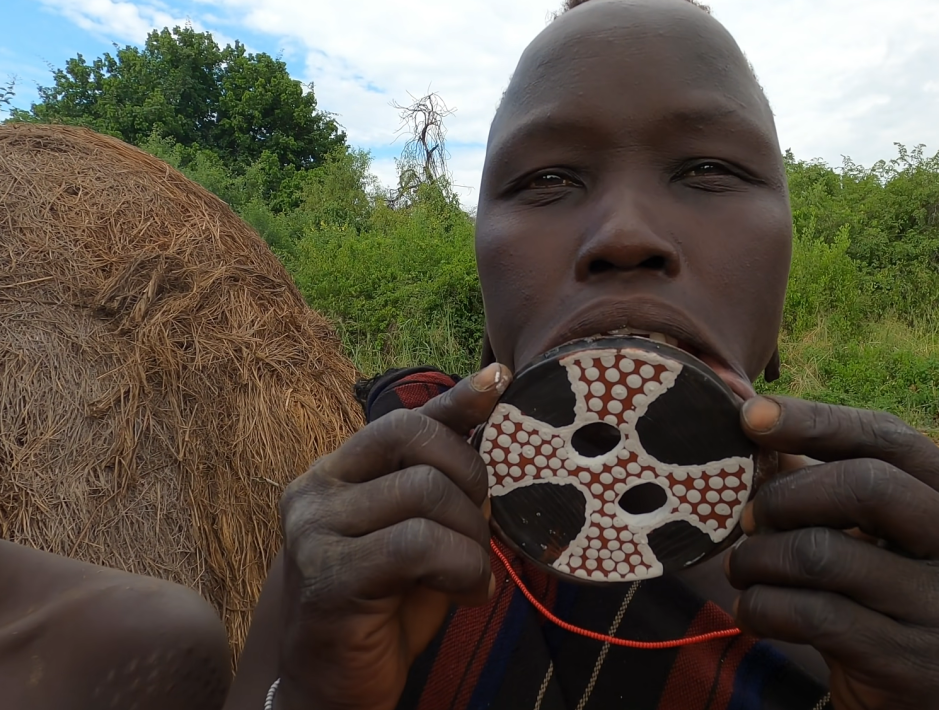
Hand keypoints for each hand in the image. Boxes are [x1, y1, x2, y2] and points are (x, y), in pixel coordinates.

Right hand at [273, 364, 510, 709]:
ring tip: (471, 576)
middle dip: (472, 483)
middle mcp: (315, 489)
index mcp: (337, 471)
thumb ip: (445, 481)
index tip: (500, 383)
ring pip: (426, 492)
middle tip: (479, 537)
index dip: (457, 400)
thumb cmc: (388, 605)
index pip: (405, 419)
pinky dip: (461, 568)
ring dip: (471, 539)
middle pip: (418, 441)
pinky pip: (418, 544)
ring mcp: (314, 530)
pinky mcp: (328, 576)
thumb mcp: (423, 532)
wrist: (338, 686)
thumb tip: (493, 407)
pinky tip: (466, 594)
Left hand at [726, 396, 938, 709]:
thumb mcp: (869, 540)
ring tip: (743, 570)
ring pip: (826, 554)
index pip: (890, 437)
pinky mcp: (921, 666)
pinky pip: (814, 615)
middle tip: (747, 518)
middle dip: (786, 496)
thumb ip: (820, 480)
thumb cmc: (882, 608)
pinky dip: (764, 607)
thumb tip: (749, 410)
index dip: (816, 420)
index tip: (751, 416)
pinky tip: (753, 611)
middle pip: (865, 486)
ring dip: (760, 558)